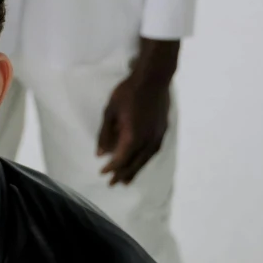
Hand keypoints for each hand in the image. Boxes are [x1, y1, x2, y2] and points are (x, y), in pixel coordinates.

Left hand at [95, 40, 177, 186]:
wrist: (154, 78)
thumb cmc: (128, 92)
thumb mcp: (110, 111)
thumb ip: (105, 134)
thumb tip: (100, 153)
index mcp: (133, 137)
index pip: (121, 159)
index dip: (111, 168)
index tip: (102, 173)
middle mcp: (147, 141)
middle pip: (134, 163)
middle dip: (123, 174)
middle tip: (113, 184)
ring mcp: (157, 136)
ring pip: (145, 160)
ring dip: (135, 171)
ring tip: (127, 181)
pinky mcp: (163, 131)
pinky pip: (153, 152)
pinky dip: (145, 160)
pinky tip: (141, 162)